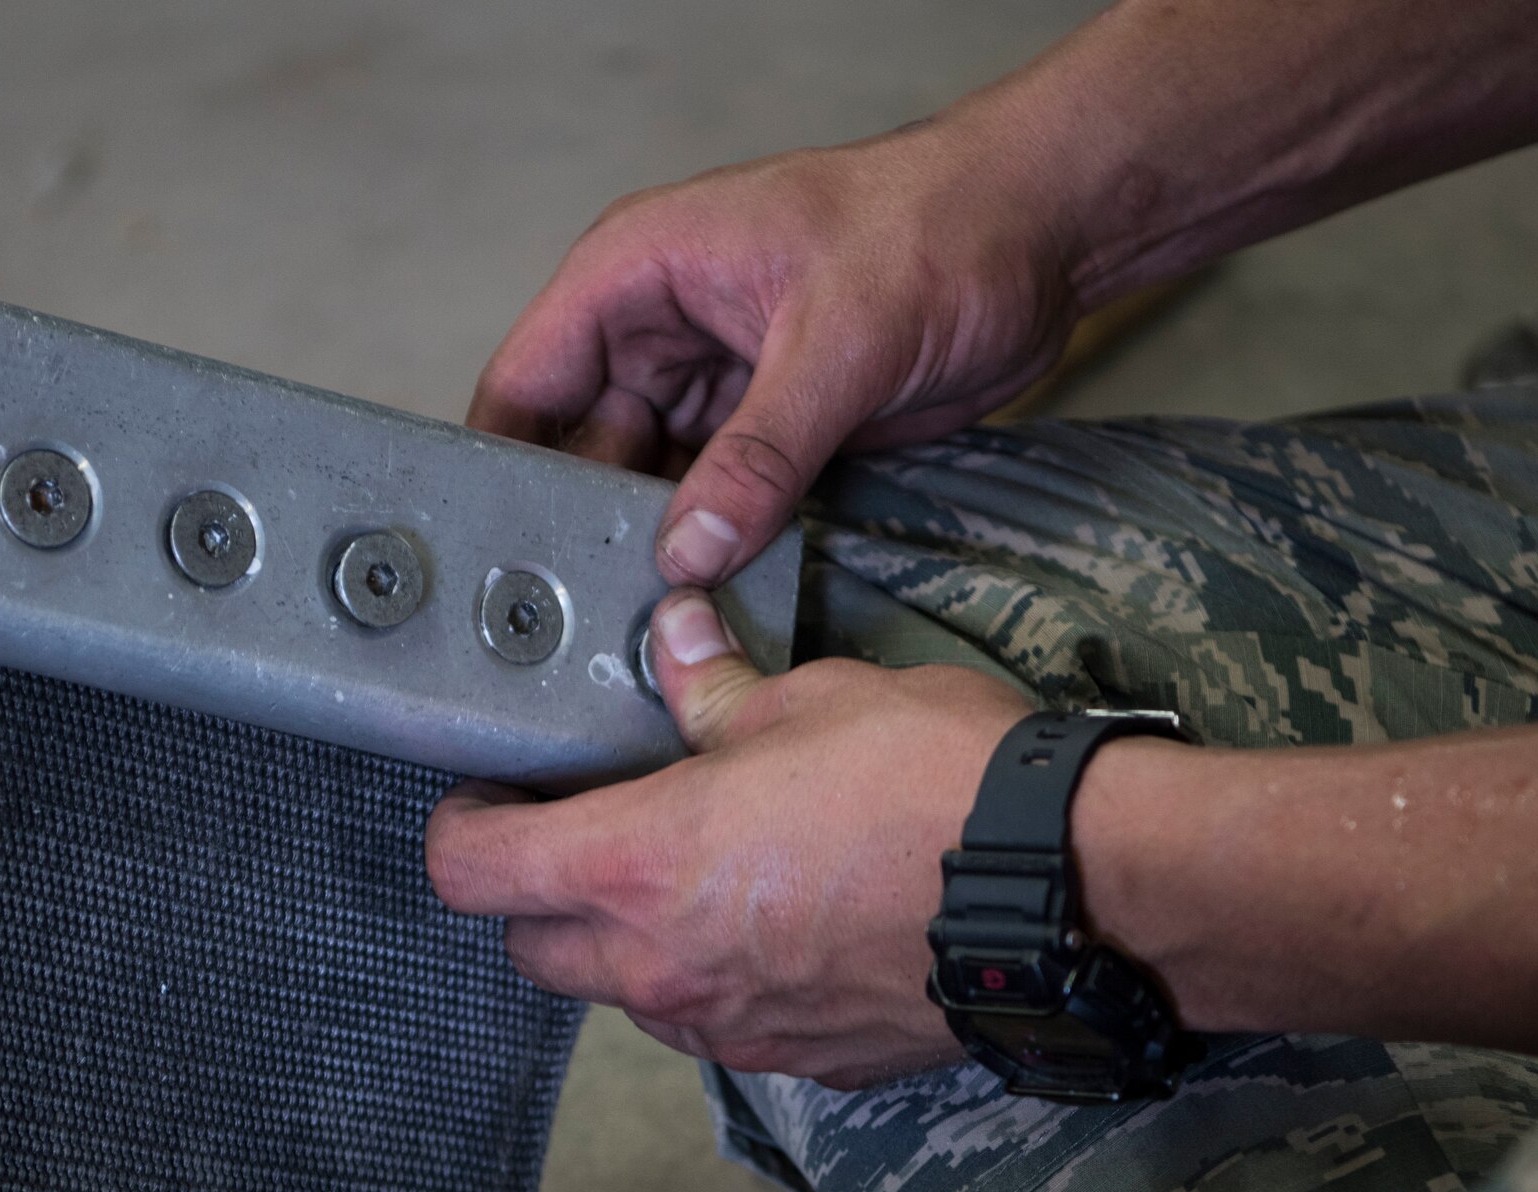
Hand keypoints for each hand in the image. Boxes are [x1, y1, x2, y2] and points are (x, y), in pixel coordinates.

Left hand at [426, 590, 1032, 1087]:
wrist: (1069, 893)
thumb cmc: (938, 784)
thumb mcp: (813, 701)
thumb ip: (715, 690)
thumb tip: (674, 642)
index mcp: (641, 866)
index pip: (471, 872)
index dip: (461, 827)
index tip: (491, 796)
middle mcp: (666, 967)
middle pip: (532, 950)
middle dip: (538, 891)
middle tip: (589, 826)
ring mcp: (734, 1026)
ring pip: (625, 996)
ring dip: (628, 942)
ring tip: (696, 869)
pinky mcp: (805, 1060)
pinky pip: (719, 1025)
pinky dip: (718, 978)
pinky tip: (780, 918)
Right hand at [466, 115, 1082, 586]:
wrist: (1043, 238)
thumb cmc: (940, 227)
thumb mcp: (839, 340)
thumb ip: (761, 452)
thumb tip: (689, 549)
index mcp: (641, 271)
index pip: (529, 377)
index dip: (502, 462)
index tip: (494, 552)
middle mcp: (664, 330)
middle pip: (582, 445)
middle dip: (582, 522)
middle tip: (580, 613)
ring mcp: (720, 384)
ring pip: (651, 482)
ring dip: (651, 544)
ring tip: (636, 618)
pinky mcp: (775, 429)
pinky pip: (720, 498)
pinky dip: (713, 543)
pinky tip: (704, 597)